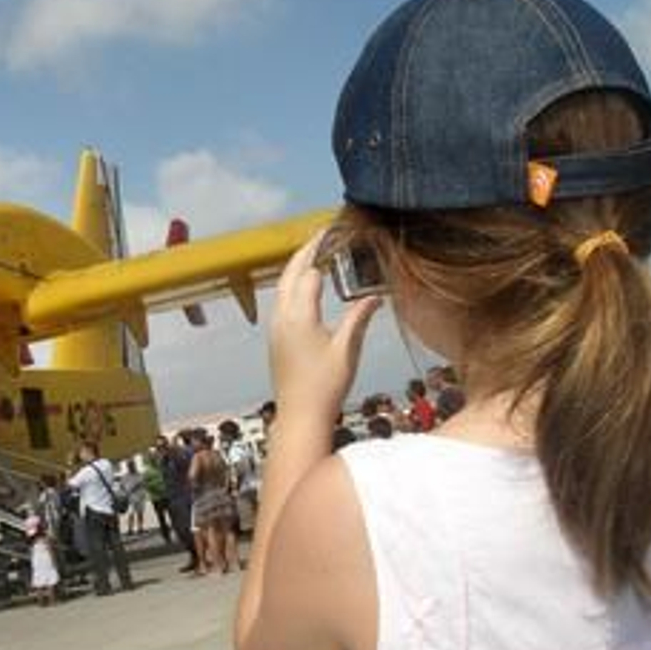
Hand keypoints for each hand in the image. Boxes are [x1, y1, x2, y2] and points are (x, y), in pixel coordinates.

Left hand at [269, 232, 383, 424]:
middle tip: (322, 233)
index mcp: (300, 315)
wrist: (300, 416)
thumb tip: (375, 296)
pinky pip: (282, 299)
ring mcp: (276, 327)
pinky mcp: (276, 337)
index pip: (310, 271)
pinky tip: (306, 287)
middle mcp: (282, 316)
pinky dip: (294, 284)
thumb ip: (359, 317)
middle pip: (291, 273)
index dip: (323, 251)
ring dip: (298, 266)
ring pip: (283, 285)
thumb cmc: (325, 385)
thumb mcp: (348, 348)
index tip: (336, 233)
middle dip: (306, 251)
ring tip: (315, 253)